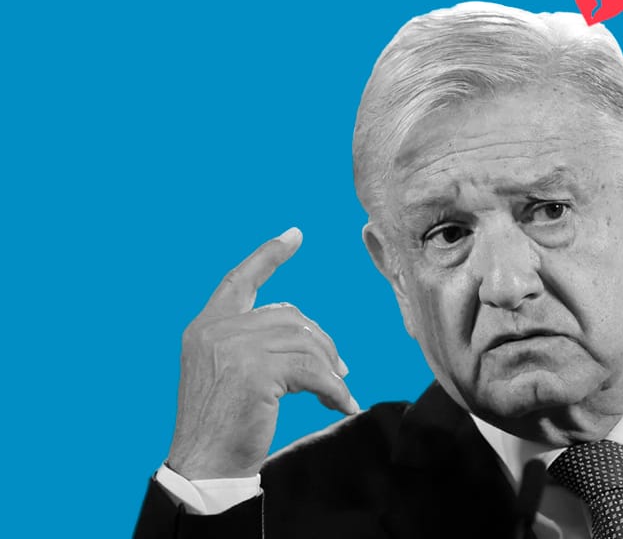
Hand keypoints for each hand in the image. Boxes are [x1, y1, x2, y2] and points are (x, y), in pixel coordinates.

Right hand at [166, 227, 356, 479]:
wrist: (202, 465)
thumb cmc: (221, 427)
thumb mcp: (228, 373)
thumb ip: (253, 344)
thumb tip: (309, 334)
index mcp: (205, 326)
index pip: (240, 280)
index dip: (268, 256)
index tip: (295, 235)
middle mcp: (216, 329)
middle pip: (290, 317)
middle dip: (321, 342)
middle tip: (340, 370)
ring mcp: (234, 347)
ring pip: (305, 343)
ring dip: (329, 370)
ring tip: (337, 393)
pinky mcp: (255, 370)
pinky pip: (313, 371)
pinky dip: (334, 389)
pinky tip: (342, 405)